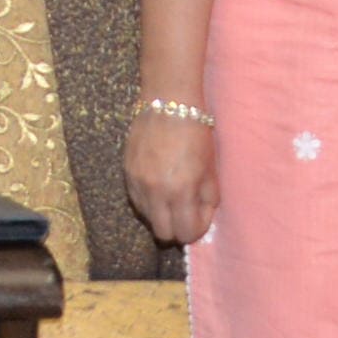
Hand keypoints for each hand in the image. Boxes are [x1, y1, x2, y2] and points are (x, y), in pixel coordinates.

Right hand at [120, 107, 217, 249]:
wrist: (169, 102)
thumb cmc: (196, 133)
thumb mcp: (210, 168)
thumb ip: (208, 198)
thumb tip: (202, 215)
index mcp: (181, 191)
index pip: (186, 233)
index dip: (197, 228)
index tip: (202, 214)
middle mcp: (155, 192)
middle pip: (163, 234)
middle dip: (178, 228)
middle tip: (187, 212)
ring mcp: (137, 183)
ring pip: (148, 218)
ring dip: (162, 214)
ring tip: (172, 195)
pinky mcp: (126, 173)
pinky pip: (137, 201)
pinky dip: (149, 201)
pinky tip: (159, 186)